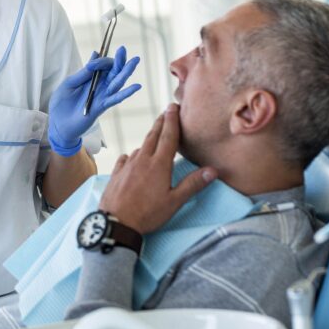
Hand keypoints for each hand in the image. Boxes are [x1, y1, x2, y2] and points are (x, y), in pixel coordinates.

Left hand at [47, 46, 141, 155]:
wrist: (57, 123)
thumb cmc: (62, 103)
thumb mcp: (69, 84)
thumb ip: (83, 72)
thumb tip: (95, 54)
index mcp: (90, 78)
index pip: (102, 65)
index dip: (100, 61)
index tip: (93, 62)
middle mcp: (99, 86)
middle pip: (113, 71)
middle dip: (119, 60)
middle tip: (123, 49)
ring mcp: (101, 96)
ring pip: (117, 82)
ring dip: (126, 72)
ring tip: (135, 60)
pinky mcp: (101, 107)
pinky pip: (115, 99)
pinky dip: (126, 93)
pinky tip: (136, 86)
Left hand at [99, 103, 216, 233]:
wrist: (115, 222)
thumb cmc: (147, 214)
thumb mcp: (174, 202)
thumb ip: (192, 184)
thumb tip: (213, 170)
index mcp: (159, 164)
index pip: (168, 137)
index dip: (172, 121)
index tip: (174, 107)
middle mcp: (142, 159)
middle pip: (153, 136)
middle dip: (160, 123)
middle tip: (166, 112)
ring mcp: (127, 165)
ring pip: (140, 147)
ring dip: (149, 138)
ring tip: (154, 134)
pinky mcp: (116, 172)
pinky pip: (126, 158)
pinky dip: (133, 154)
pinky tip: (132, 156)